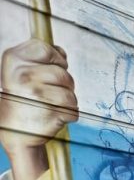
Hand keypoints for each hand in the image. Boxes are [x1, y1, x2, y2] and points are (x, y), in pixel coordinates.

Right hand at [0, 39, 77, 179]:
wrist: (16, 130)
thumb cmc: (23, 99)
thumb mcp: (23, 72)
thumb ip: (42, 59)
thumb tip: (61, 52)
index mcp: (13, 60)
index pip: (45, 49)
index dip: (55, 60)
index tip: (47, 72)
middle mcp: (23, 75)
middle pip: (63, 73)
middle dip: (63, 84)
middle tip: (47, 94)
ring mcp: (36, 94)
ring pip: (70, 92)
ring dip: (67, 100)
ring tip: (50, 105)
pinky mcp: (50, 112)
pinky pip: (73, 109)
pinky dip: (69, 114)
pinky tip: (53, 116)